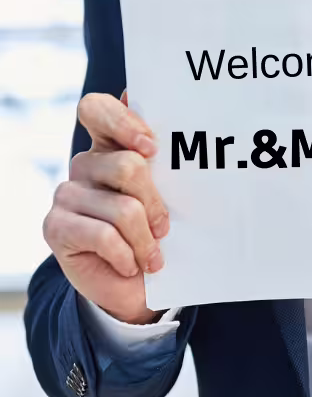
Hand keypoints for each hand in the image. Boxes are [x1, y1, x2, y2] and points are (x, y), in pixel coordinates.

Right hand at [43, 92, 167, 324]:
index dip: (123, 122)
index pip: (97, 109)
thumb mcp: (170, 197)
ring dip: (146, 239)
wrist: (138, 288)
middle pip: (126, 166)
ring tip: (152, 256)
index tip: (152, 148)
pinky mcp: (56, 226)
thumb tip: (151, 108)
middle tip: (165, 228)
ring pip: (122, 208)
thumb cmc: (158, 234)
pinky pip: (104, 235)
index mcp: (110, 146)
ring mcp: (66, 194)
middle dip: (156, 204)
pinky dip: (127, 256)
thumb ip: (166, 162)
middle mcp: (85, 165)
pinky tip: (131, 264)